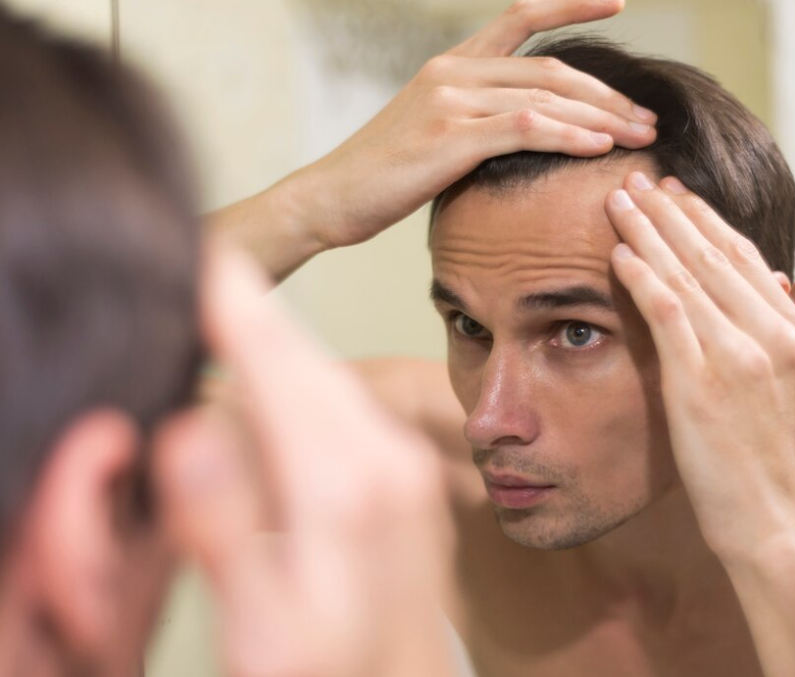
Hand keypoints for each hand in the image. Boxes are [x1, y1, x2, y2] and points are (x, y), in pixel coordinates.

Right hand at [152, 246, 453, 676]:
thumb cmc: (334, 673)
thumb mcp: (268, 625)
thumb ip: (227, 528)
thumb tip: (189, 429)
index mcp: (346, 486)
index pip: (281, 367)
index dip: (236, 309)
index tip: (206, 257)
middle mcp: (386, 461)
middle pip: (307, 360)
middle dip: (254, 313)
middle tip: (211, 269)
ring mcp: (401, 466)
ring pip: (327, 378)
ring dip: (279, 343)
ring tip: (234, 307)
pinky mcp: (403, 476)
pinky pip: (347, 406)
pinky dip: (303, 382)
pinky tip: (279, 383)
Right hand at [296, 0, 656, 251]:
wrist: (330, 197)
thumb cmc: (382, 174)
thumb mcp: (431, 131)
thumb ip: (475, 119)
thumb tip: (521, 132)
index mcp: (452, 64)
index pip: (520, 17)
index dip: (571, 5)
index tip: (617, 5)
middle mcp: (454, 71)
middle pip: (551, 70)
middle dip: (608, 94)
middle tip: (646, 117)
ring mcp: (451, 101)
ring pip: (546, 98)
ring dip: (601, 118)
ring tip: (640, 136)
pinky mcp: (451, 138)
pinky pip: (525, 129)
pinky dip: (568, 136)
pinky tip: (599, 147)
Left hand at [605, 173, 794, 563]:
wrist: (779, 524)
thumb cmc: (788, 463)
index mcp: (794, 332)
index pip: (744, 258)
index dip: (706, 221)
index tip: (678, 195)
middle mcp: (770, 333)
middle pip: (712, 254)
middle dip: (671, 212)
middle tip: (638, 178)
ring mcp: (737, 354)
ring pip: (687, 273)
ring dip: (648, 230)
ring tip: (619, 199)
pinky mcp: (700, 380)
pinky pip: (667, 312)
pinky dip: (642, 276)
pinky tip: (618, 251)